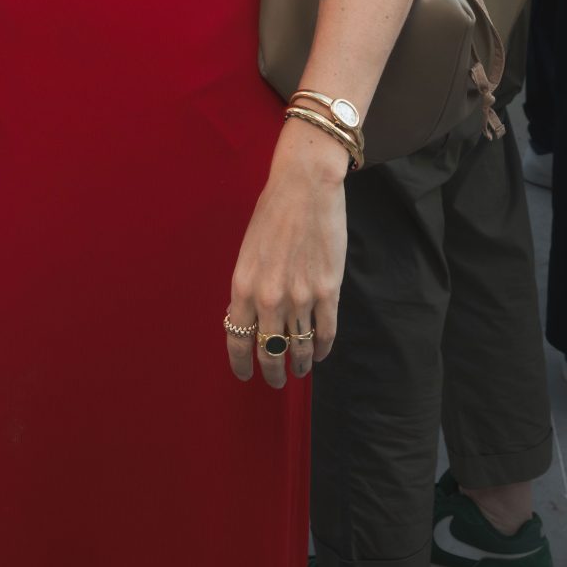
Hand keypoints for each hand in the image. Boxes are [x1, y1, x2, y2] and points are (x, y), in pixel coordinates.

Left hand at [224, 120, 347, 387]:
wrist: (304, 186)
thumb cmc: (272, 212)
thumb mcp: (247, 251)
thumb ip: (248, 286)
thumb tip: (249, 317)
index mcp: (243, 286)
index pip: (237, 339)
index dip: (240, 363)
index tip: (244, 375)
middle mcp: (270, 298)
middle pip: (269, 352)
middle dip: (271, 371)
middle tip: (274, 380)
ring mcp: (301, 297)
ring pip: (300, 347)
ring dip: (300, 364)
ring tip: (300, 370)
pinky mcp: (329, 291)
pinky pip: (326, 332)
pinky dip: (323, 348)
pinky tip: (320, 353)